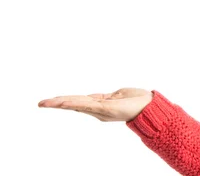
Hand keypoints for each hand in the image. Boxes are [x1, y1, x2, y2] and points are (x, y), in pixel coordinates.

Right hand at [38, 88, 153, 121]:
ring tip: (47, 103)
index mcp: (100, 105)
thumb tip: (94, 97)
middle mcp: (98, 110)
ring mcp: (101, 110)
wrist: (150, 108)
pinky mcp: (107, 109)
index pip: (78, 102)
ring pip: (78, 105)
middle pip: (74, 104)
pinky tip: (65, 103)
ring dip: (62, 103)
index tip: (49, 101)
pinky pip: (88, 105)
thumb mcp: (118, 95)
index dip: (64, 101)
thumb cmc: (137, 100)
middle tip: (41, 103)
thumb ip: (105, 97)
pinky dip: (76, 103)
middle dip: (57, 103)